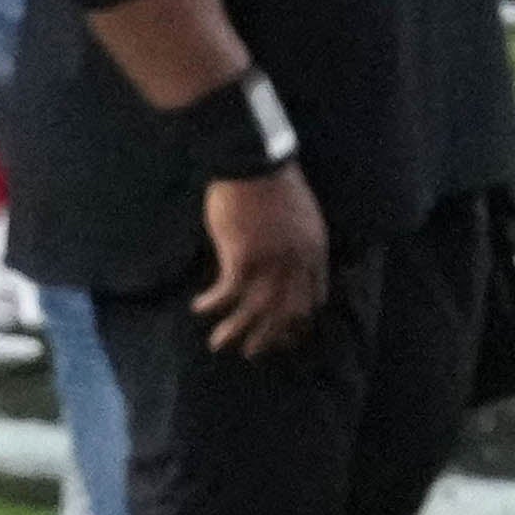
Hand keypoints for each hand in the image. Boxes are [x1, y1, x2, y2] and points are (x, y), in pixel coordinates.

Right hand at [194, 166, 333, 361]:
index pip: (314, 298)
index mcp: (315, 252)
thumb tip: (287, 260)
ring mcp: (271, 264)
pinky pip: (227, 294)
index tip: (288, 334)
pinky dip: (213, 304)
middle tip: (254, 352)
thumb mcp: (302, 216)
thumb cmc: (274, 182)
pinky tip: (200, 308)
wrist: (254, 161)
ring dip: (237, 332)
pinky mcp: (242, 258)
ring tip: (220, 344)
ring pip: (256, 312)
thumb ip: (298, 243)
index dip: (300, 320)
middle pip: (287, 313)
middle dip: (270, 337)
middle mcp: (297, 264)